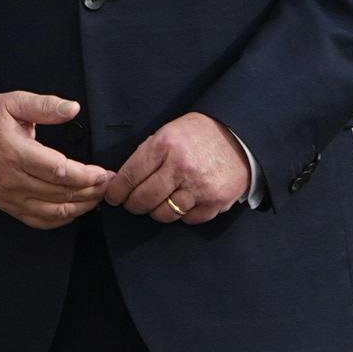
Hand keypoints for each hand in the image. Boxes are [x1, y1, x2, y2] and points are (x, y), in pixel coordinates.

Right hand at [0, 92, 113, 231]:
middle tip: (109, 183)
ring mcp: (9, 195)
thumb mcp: (14, 102)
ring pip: (53, 211)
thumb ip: (45, 105)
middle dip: (90, 191)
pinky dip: (60, 219)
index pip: (59, 171)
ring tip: (97, 197)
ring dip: (80, 207)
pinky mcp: (7, 205)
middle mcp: (12, 179)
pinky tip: (75, 210)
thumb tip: (73, 109)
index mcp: (16, 152)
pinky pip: (38, 220)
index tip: (104, 172)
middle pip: (60, 193)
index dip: (86, 175)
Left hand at [106, 114, 253, 226]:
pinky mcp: (216, 201)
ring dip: (157, 211)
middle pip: (143, 200)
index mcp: (164, 145)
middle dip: (133, 205)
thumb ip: (146, 155)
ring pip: (164, 214)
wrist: (239, 135)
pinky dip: (183, 215)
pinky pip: (189, 219)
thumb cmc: (198, 134)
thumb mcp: (168, 132)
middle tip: (133, 203)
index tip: (113, 197)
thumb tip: (120, 180)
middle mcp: (181, 167)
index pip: (129, 177)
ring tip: (158, 203)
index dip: (117, 191)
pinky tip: (183, 203)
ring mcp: (200, 186)